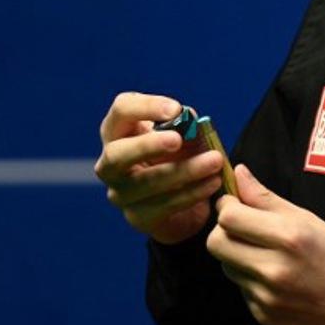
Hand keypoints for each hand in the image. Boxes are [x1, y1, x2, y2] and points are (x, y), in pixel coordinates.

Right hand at [94, 91, 223, 244]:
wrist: (182, 197)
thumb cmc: (176, 154)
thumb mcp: (181, 135)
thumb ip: (184, 126)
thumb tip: (189, 120)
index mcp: (118, 132)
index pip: (121, 111)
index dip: (146, 108)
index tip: (176, 109)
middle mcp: (110, 163)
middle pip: (117, 154)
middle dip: (147, 146)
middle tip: (177, 140)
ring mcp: (120, 193)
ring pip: (146, 183)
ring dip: (183, 171)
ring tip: (214, 161)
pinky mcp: (138, 216)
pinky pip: (164, 205)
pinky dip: (192, 192)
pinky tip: (213, 182)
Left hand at [207, 164, 324, 324]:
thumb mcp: (310, 220)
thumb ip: (267, 198)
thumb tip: (240, 173)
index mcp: (288, 236)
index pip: (229, 217)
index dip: (227, 206)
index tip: (236, 203)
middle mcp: (273, 268)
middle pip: (216, 243)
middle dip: (223, 230)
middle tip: (242, 226)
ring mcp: (266, 296)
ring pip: (226, 266)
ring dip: (237, 255)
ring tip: (264, 252)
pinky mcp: (263, 316)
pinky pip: (241, 289)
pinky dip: (251, 279)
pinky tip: (276, 276)